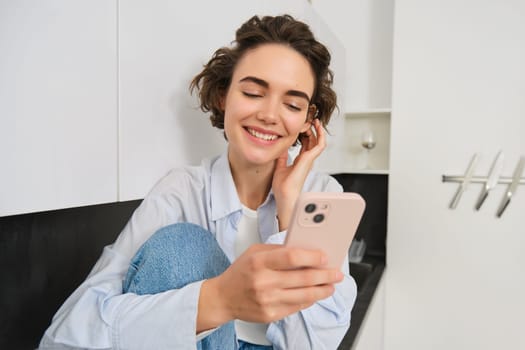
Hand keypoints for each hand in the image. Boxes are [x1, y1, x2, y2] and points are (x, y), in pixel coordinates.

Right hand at [197, 244, 342, 330]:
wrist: (223, 298)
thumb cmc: (241, 272)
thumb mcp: (255, 252)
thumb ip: (278, 250)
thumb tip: (305, 250)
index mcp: (259, 261)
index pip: (291, 257)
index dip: (312, 257)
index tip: (325, 257)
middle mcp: (263, 281)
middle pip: (303, 277)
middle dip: (325, 275)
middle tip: (336, 273)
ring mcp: (267, 300)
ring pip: (304, 295)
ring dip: (322, 290)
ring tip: (331, 285)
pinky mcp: (270, 315)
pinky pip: (297, 307)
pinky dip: (309, 300)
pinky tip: (315, 294)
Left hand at [272, 119, 325, 229]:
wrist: (285, 195)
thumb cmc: (283, 187)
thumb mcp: (279, 166)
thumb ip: (281, 157)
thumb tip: (280, 147)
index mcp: (300, 161)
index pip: (306, 144)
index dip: (304, 134)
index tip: (300, 126)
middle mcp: (307, 159)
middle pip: (312, 141)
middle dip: (311, 130)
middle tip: (307, 120)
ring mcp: (310, 159)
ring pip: (318, 141)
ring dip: (317, 130)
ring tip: (313, 120)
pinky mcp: (310, 159)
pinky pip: (320, 144)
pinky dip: (320, 135)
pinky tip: (315, 126)